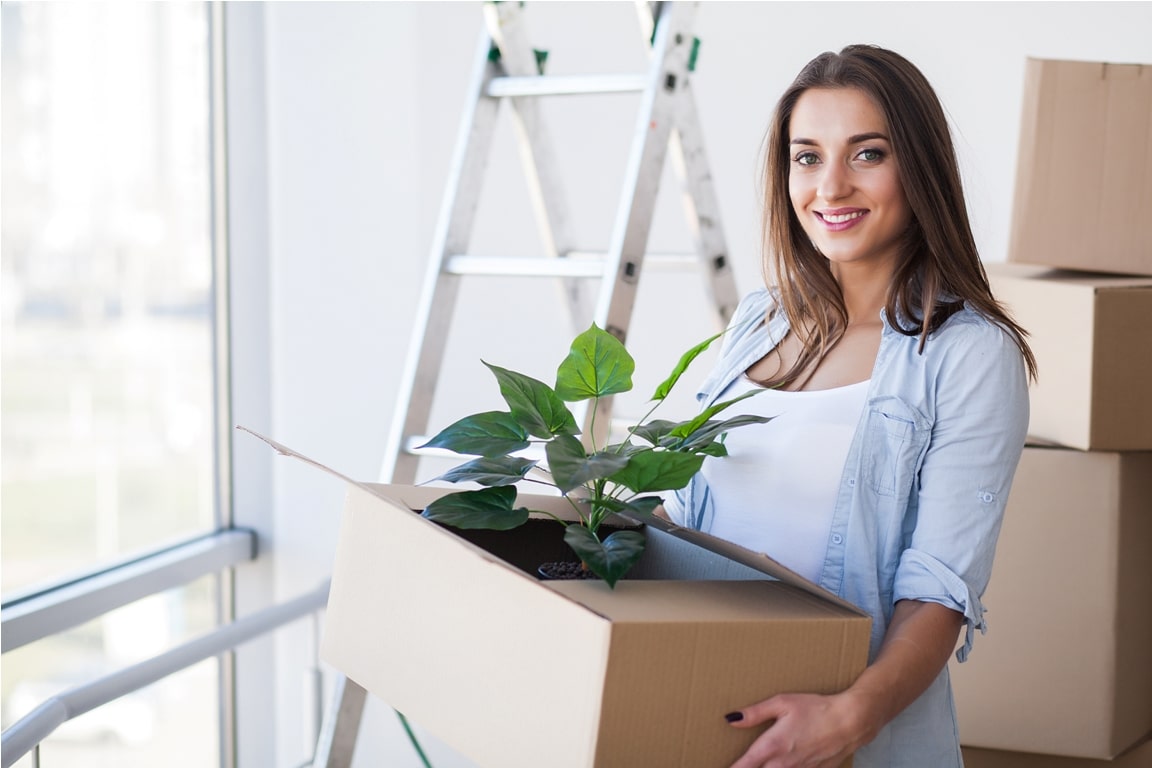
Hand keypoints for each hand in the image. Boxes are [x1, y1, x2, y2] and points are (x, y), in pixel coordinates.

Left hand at [725, 690, 871, 767]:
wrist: (850, 723)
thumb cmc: (816, 709)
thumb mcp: (782, 703)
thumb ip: (755, 713)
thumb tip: (731, 719)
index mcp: (771, 747)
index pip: (743, 766)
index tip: (720, 765)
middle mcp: (782, 765)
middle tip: (742, 763)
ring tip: (761, 761)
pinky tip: (785, 762)